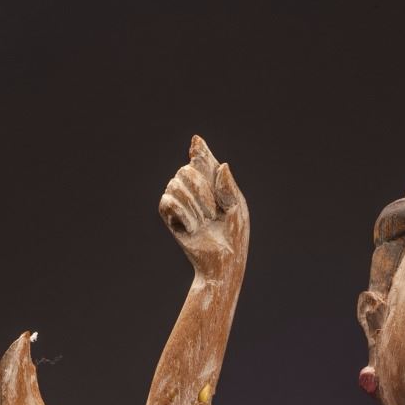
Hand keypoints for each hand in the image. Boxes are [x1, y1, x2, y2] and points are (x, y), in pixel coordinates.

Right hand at [159, 135, 248, 279]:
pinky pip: (167, 202)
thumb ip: (229, 187)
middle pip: (186, 170)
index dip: (199, 150)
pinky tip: (191, 228)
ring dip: (193, 206)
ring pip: (175, 184)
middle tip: (213, 213)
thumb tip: (222, 165)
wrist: (223, 262)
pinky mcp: (170, 216)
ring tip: (203, 224)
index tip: (197, 142)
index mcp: (213, 183)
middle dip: (201, 191)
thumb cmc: (233, 236)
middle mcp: (194, 188)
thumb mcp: (237, 209)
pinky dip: (182, 214)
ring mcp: (180, 201)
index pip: (202, 159)